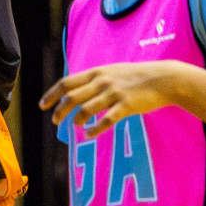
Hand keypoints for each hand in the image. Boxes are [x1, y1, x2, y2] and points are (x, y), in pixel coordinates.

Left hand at [40, 61, 179, 136]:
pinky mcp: (126, 106)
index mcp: (96, 73)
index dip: (52, 94)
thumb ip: (95, 80)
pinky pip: (105, 120)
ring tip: (74, 126)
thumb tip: (77, 90)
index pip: (66, 83)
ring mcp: (114, 94)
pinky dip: (94, 129)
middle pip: (71, 97)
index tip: (42, 105)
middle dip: (59, 110)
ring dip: (76, 120)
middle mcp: (102, 82)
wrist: (164, 79)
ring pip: (86, 109)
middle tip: (54, 120)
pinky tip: (88, 134)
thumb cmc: (137, 76)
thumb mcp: (112, 71)